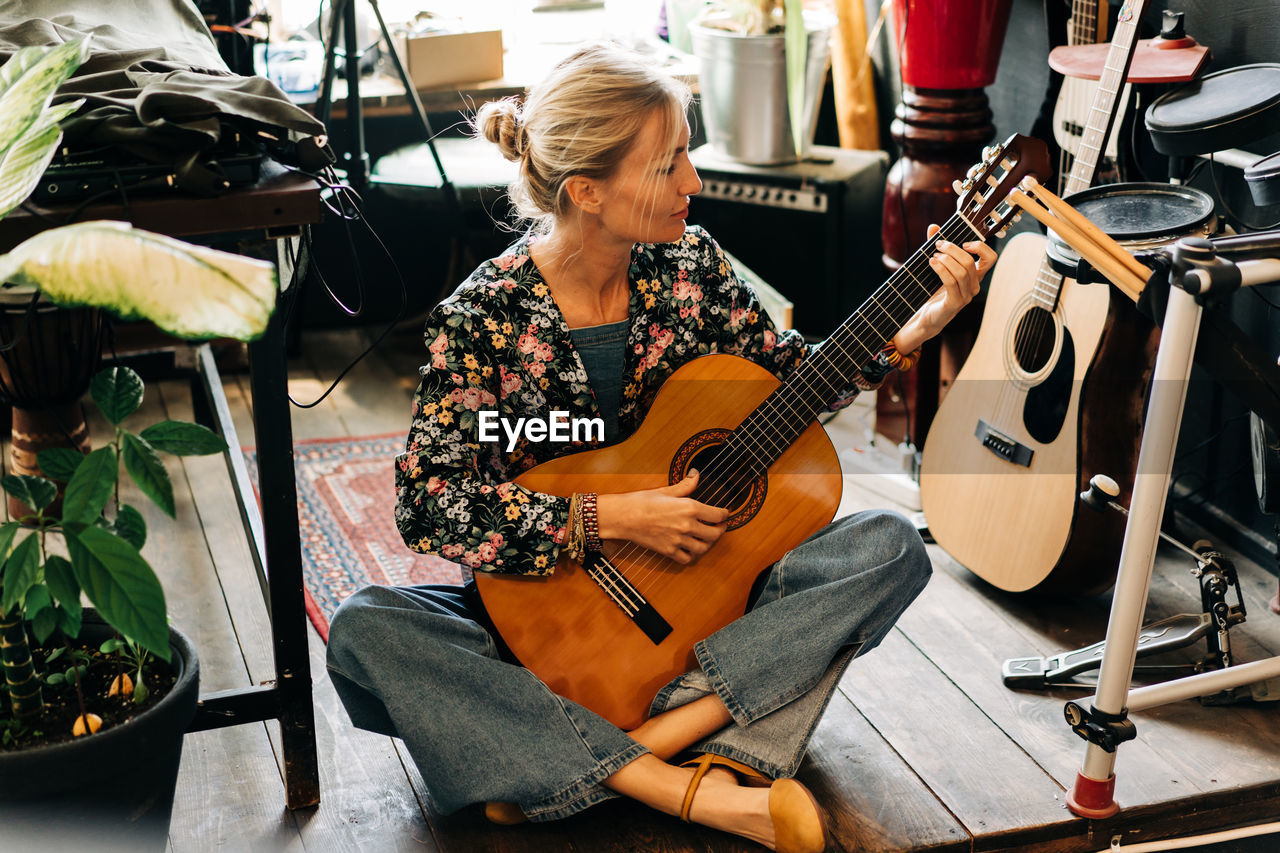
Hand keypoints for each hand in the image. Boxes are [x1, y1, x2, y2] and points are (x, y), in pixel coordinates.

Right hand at [596, 470, 729, 564]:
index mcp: (689, 507)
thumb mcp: (666, 490)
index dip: (725, 514)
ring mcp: (679, 540)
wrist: (623, 517)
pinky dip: (691, 555)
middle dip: (720, 530)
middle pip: (715, 534)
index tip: (724, 514)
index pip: (718, 515)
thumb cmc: (642, 502)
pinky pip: (687, 558)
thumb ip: (686, 485)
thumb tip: (696, 474)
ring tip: (705, 538)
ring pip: (703, 548)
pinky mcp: (669, 551)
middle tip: (719, 527)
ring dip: (707, 544)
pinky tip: (690, 548)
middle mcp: (687, 525)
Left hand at [893, 223, 997, 353]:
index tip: (964, 242)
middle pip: (969, 262)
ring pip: (962, 271)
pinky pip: (951, 282)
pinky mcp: (954, 303)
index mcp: (975, 276)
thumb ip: (937, 247)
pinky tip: (932, 263)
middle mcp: (974, 285)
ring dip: (946, 259)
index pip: (990, 258)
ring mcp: (966, 296)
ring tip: (933, 255)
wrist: (928, 317)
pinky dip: (941, 269)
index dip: (980, 247)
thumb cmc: (934, 291)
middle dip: (953, 249)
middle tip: (939, 244)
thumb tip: (933, 226)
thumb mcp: (937, 266)